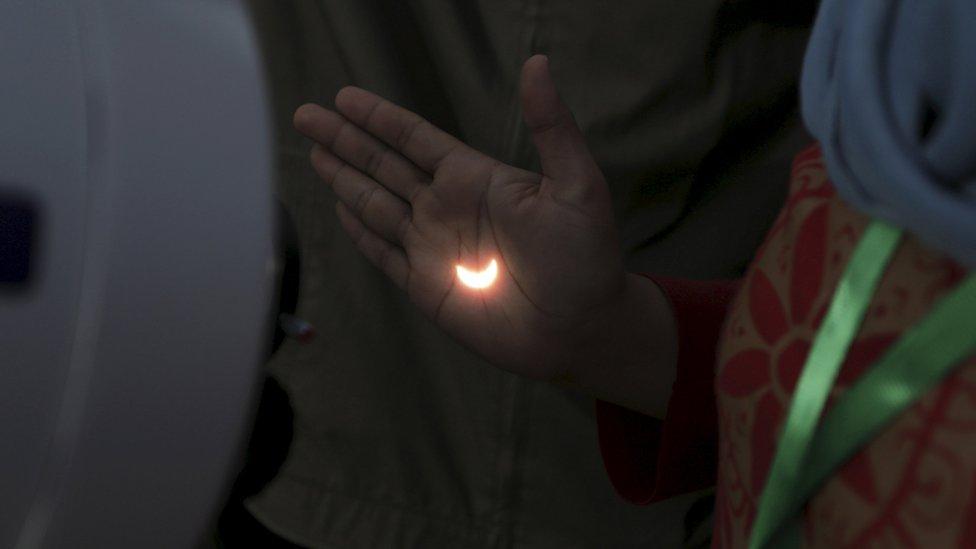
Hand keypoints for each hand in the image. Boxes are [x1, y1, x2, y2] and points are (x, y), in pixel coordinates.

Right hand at [293, 55, 631, 382]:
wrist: (580, 330)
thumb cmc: (586, 258)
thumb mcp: (577, 185)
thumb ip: (551, 127)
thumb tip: (538, 63)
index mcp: (476, 179)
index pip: (415, 138)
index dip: (379, 118)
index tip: (346, 97)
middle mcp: (448, 207)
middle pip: (383, 165)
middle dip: (344, 140)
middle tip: (306, 115)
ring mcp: (433, 247)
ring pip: (375, 204)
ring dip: (343, 179)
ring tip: (312, 153)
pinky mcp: (426, 286)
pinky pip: (383, 253)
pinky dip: (360, 233)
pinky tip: (339, 210)